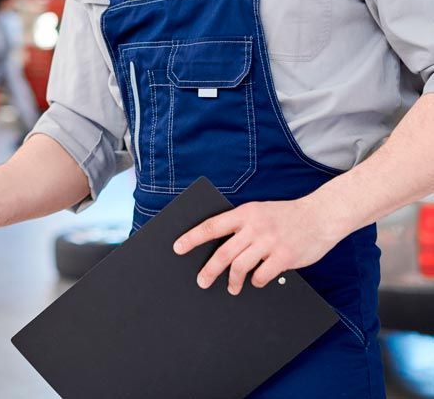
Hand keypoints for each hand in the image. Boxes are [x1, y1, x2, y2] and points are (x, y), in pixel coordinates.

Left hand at [172, 197, 340, 294]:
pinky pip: (262, 275)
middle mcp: (254, 227)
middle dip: (209, 270)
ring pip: (240, 266)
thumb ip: (241, 226)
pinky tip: (256, 281)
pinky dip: (256, 281)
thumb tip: (219, 247)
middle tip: (201, 281)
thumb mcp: (259, 211)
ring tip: (232, 287)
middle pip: (223, 252)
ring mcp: (269, 242)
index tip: (178, 248)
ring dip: (233, 280)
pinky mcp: (284, 257)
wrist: (320, 215)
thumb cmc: (286, 216)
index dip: (192, 238)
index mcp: (244, 213)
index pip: (211, 226)